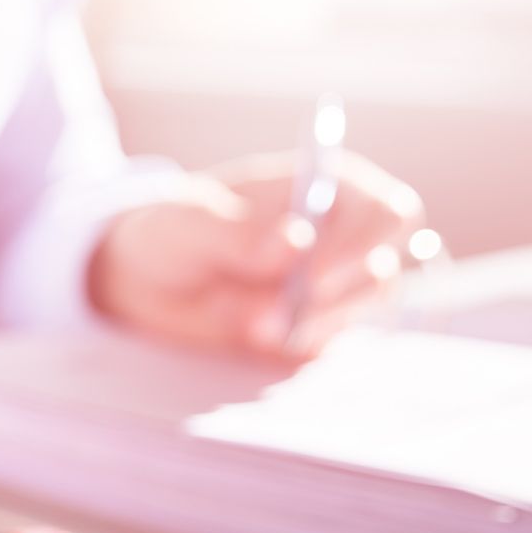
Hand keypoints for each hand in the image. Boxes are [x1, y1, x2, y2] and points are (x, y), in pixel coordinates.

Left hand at [88, 151, 424, 356]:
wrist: (142, 279)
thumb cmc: (170, 230)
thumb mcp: (188, 223)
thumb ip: (237, 232)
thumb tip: (296, 239)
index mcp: (326, 188)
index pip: (389, 212)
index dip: (364, 246)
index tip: (313, 278)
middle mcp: (341, 235)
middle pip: (382, 270)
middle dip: (333, 299)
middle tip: (274, 315)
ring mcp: (331, 285)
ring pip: (358, 312)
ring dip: (307, 324)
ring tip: (248, 323)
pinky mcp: (312, 326)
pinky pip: (327, 342)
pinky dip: (292, 344)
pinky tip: (251, 334)